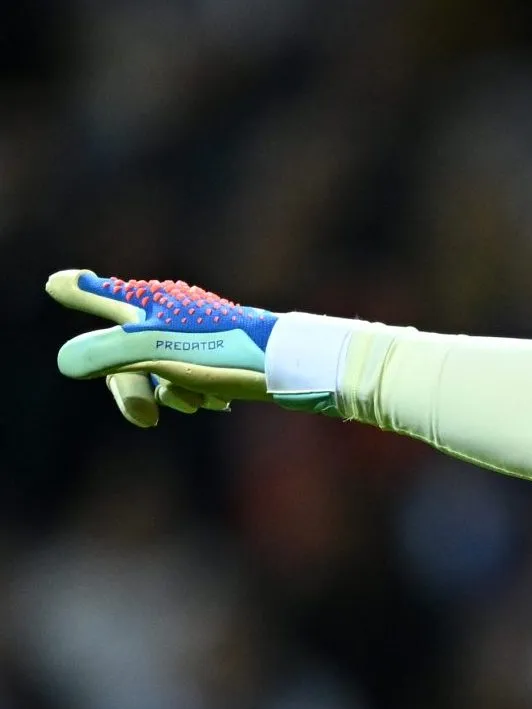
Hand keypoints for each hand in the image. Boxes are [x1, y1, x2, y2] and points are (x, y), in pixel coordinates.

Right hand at [50, 269, 278, 426]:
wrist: (291, 365)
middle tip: (148, 421)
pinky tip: (220, 402)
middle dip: (130, 390)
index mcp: (147, 304)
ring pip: (155, 372)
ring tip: (201, 400)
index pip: (100, 294)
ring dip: (172, 395)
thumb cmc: (222, 353)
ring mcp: (192, 335)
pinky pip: (188, 380)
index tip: (59, 284)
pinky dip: (197, 395)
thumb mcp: (154, 352)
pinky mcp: (217, 355)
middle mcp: (167, 313)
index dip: (79, 291)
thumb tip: (64, 362)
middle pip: (121, 353)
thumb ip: (105, 354)